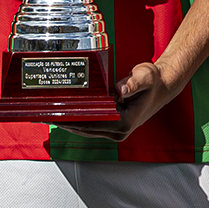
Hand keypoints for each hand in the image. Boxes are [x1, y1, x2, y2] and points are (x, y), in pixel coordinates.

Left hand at [59, 60, 183, 141]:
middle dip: (65, 123)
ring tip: (50, 116)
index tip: (56, 115)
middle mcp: (120, 131)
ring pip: (87, 131)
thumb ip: (132, 83)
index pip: (92, 124)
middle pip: (85, 130)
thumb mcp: (144, 76)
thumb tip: (120, 91)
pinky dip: (78, 122)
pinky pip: (92, 127)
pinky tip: (66, 115)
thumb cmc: (154, 81)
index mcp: (125, 123)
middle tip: (45, 115)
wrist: (163, 86)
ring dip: (69, 124)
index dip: (72, 120)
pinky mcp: (113, 127)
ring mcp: (116, 131)